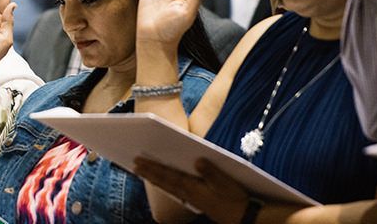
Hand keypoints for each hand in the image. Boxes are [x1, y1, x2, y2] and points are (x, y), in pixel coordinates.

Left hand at [134, 157, 257, 223]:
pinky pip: (175, 189)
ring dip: (154, 177)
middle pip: (163, 180)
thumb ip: (212, 172)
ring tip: (141, 170)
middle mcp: (188, 192)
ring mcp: (191, 197)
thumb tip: (199, 160)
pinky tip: (161, 180)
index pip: (167, 175)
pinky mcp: (196, 199)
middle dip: (148, 172)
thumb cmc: (234, 199)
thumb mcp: (226, 184)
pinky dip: (165, 183)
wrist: (243, 217)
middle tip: (133, 163)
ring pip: (167, 185)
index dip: (152, 168)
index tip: (137, 161)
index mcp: (192, 187)